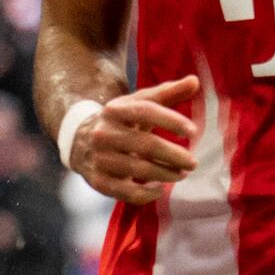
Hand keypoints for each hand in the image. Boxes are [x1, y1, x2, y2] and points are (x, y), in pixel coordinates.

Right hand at [62, 73, 202, 201]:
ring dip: (165, 174)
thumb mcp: (138, 103)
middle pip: (145, 144)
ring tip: (181, 174)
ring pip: (138, 169)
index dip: (171, 120)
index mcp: (115, 110)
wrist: (79, 139)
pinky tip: (160, 189)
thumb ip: (168, 93)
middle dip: (174, 155)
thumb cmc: (121, 121)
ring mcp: (99, 158)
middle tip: (193, 163)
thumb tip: (195, 81)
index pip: (145, 112)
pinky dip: (145, 194)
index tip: (193, 131)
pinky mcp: (97, 179)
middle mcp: (104, 133)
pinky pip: (125, 191)